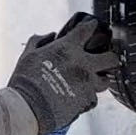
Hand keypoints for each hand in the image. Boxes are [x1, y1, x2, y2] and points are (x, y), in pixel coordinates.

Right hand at [5, 13, 119, 134]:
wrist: (27, 108)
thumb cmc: (25, 81)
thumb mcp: (28, 55)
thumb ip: (39, 41)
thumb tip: (50, 35)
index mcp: (67, 49)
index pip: (86, 30)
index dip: (91, 26)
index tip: (92, 26)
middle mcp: (83, 65)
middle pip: (110, 58)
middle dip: (109, 57)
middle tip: (103, 59)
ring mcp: (87, 84)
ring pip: (106, 80)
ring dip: (100, 79)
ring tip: (92, 80)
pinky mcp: (87, 101)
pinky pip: (94, 98)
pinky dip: (88, 96)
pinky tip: (80, 96)